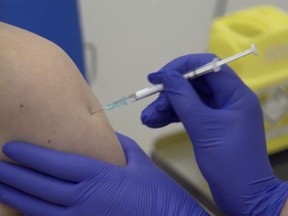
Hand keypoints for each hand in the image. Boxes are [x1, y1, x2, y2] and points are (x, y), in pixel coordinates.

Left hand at [0, 133, 206, 215]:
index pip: (56, 163)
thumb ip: (116, 145)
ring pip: (39, 209)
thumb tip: (100, 135)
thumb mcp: (138, 161)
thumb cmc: (156, 191)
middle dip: (14, 176)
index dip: (31, 155)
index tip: (11, 148)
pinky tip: (22, 211)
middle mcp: (84, 199)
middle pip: (40, 186)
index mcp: (98, 176)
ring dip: (16, 197)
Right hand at [141, 54, 287, 214]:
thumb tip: (166, 75)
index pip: (207, 66)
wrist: (242, 195)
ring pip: (188, 100)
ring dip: (167, 107)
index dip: (181, 67)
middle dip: (170, 93)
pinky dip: (172, 116)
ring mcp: (218, 113)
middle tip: (150, 105)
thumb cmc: (229, 160)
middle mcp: (227, 99)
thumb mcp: (203, 127)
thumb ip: (183, 98)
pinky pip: (189, 113)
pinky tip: (155, 122)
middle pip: (194, 84)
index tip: (158, 76)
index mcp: (235, 93)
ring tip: (147, 118)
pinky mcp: (210, 126)